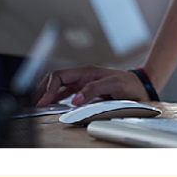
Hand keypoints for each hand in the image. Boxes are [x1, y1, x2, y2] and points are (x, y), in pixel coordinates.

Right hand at [33, 65, 147, 106]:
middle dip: (43, 90)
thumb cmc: (130, 83)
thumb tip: (74, 100)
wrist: (141, 85)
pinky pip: (67, 92)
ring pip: (59, 85)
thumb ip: (93, 90)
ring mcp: (84, 82)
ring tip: (39, 104)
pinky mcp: (87, 90)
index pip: (59, 76)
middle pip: (55, 79)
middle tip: (34, 103)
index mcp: (86, 71)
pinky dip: (57, 97)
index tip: (43, 101)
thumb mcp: (114, 84)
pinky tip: (53, 104)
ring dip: (48, 93)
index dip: (48, 88)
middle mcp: (83, 75)